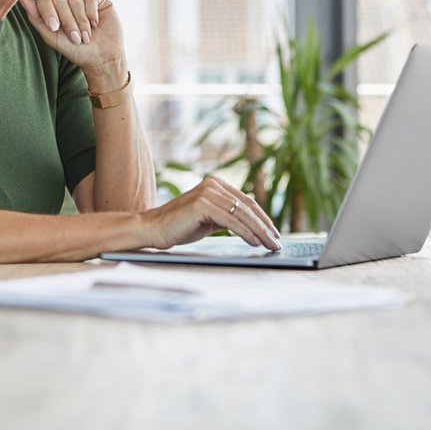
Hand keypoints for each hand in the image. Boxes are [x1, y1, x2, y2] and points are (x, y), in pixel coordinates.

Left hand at [18, 0, 124, 73]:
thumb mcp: (52, 37)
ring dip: (81, 22)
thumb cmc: (76, 50)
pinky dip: (92, 14)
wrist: (101, 58)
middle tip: (75, 38)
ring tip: (86, 36)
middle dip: (67, 22)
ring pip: (76, 0)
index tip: (55, 29)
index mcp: (54, 8)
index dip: (49, 13)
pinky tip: (95, 24)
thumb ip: (36, 18)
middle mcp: (68, 0)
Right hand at [142, 176, 281, 250]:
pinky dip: (245, 232)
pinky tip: (255, 242)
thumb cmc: (180, 226)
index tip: (274, 233)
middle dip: (265, 227)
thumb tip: (252, 223)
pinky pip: (231, 220)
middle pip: (247, 207)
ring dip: (259, 232)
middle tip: (277, 242)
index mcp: (215, 184)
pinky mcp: (202, 204)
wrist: (153, 229)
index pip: (246, 202)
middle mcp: (213, 184)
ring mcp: (207, 192)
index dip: (263, 218)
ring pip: (242, 214)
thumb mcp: (209, 219)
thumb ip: (227, 216)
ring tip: (269, 245)